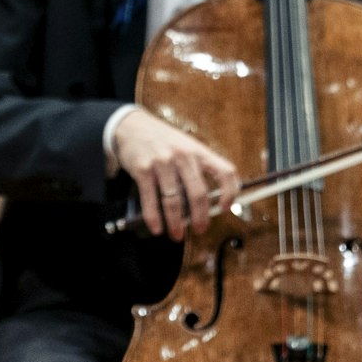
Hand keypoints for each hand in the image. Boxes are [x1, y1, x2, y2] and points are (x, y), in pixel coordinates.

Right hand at [112, 108, 239, 240]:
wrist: (130, 126)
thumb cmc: (162, 140)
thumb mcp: (186, 146)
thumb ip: (198, 168)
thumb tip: (209, 201)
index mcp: (198, 151)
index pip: (225, 172)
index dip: (230, 192)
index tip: (226, 208)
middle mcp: (183, 156)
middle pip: (198, 193)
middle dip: (200, 217)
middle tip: (200, 229)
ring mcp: (162, 162)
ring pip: (174, 200)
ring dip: (176, 223)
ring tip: (176, 235)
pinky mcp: (143, 169)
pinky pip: (150, 198)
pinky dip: (154, 217)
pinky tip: (157, 227)